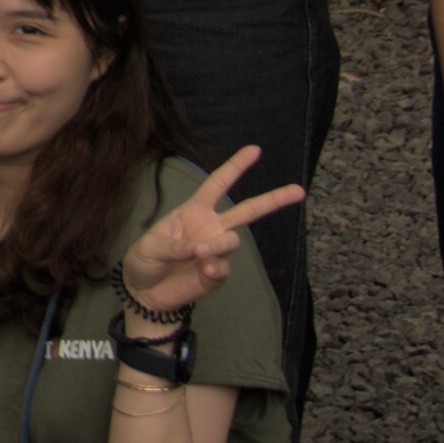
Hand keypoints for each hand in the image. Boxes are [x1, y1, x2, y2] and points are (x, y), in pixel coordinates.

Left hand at [121, 143, 302, 319]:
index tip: (255, 150)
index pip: (218, 184)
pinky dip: (216, 267)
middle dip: (273, 200)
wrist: (144, 293)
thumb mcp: (150, 247)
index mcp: (193, 210)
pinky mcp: (216, 274)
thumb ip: (176, 245)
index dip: (235, 167)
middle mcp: (210, 227)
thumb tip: (202, 249)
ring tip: (199, 253)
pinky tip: (204, 270)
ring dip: (218, 245)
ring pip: (232, 241)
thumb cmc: (144, 261)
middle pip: (247, 211)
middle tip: (299, 191)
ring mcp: (216, 251)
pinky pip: (225, 268)